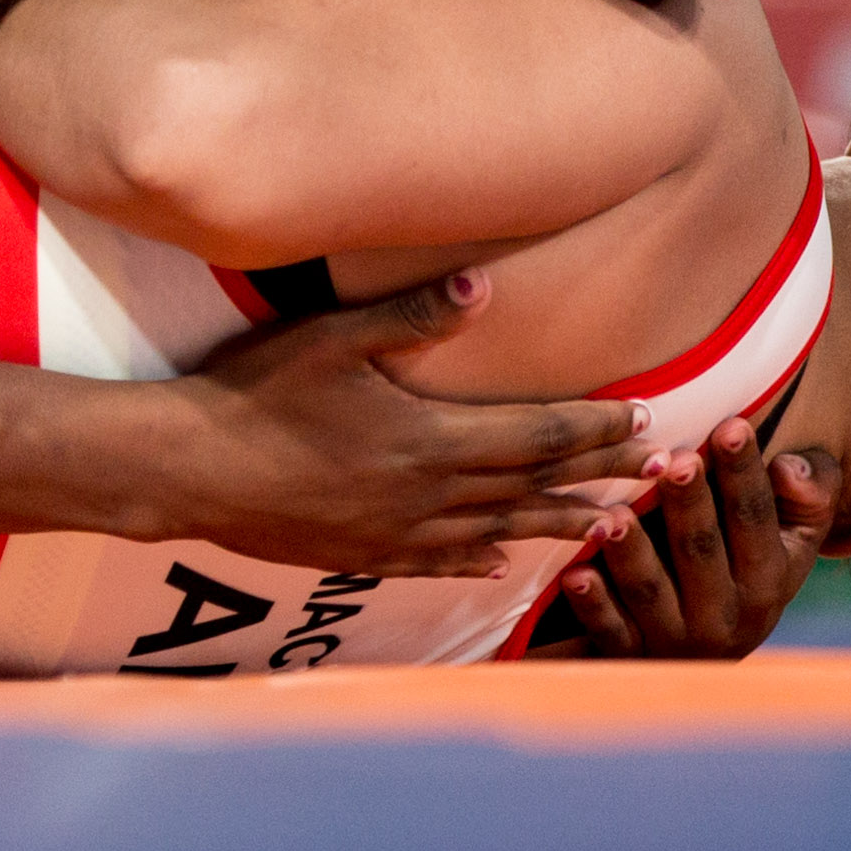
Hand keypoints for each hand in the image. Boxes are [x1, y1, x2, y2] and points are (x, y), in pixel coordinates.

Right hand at [168, 269, 676, 578]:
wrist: (190, 469)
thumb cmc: (255, 391)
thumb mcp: (331, 338)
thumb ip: (412, 317)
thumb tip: (486, 286)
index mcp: (429, 439)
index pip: (534, 434)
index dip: (591, 426)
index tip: (641, 419)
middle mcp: (427, 495)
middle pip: (532, 485)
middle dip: (600, 476)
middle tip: (660, 477)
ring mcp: (398, 533)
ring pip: (500, 530)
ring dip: (561, 524)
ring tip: (614, 527)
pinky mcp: (365, 554)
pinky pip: (441, 563)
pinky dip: (481, 561)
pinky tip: (503, 563)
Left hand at [552, 417, 839, 657]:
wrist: (709, 655)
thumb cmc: (748, 564)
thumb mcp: (793, 536)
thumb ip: (807, 496)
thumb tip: (790, 467)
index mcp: (768, 579)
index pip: (756, 519)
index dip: (745, 474)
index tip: (732, 425)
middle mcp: (727, 615)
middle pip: (702, 552)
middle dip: (690, 506)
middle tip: (675, 461)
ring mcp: (676, 640)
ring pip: (653, 593)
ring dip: (634, 555)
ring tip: (614, 517)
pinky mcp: (630, 656)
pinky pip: (611, 633)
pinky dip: (593, 606)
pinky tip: (575, 574)